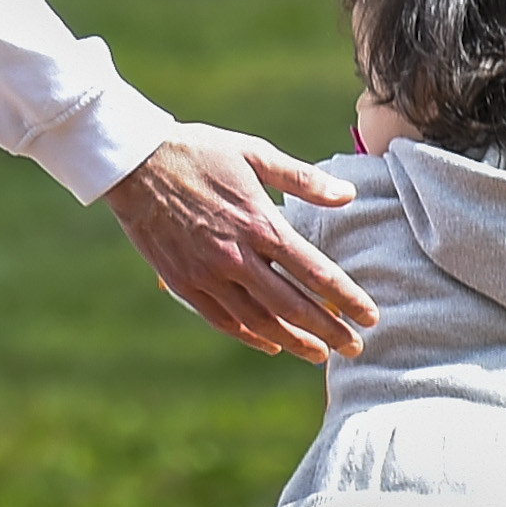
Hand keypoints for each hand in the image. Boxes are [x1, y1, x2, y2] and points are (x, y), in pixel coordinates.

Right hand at [102, 127, 378, 362]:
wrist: (135, 162)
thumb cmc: (198, 151)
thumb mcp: (254, 152)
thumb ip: (302, 179)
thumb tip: (346, 196)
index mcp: (260, 223)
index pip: (315, 272)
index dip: (347, 298)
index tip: (371, 316)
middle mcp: (236, 257)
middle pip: (293, 306)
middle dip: (329, 331)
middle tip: (355, 349)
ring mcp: (208, 274)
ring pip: (260, 321)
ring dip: (294, 342)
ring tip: (320, 355)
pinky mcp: (184, 282)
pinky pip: (223, 320)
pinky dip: (250, 337)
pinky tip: (271, 345)